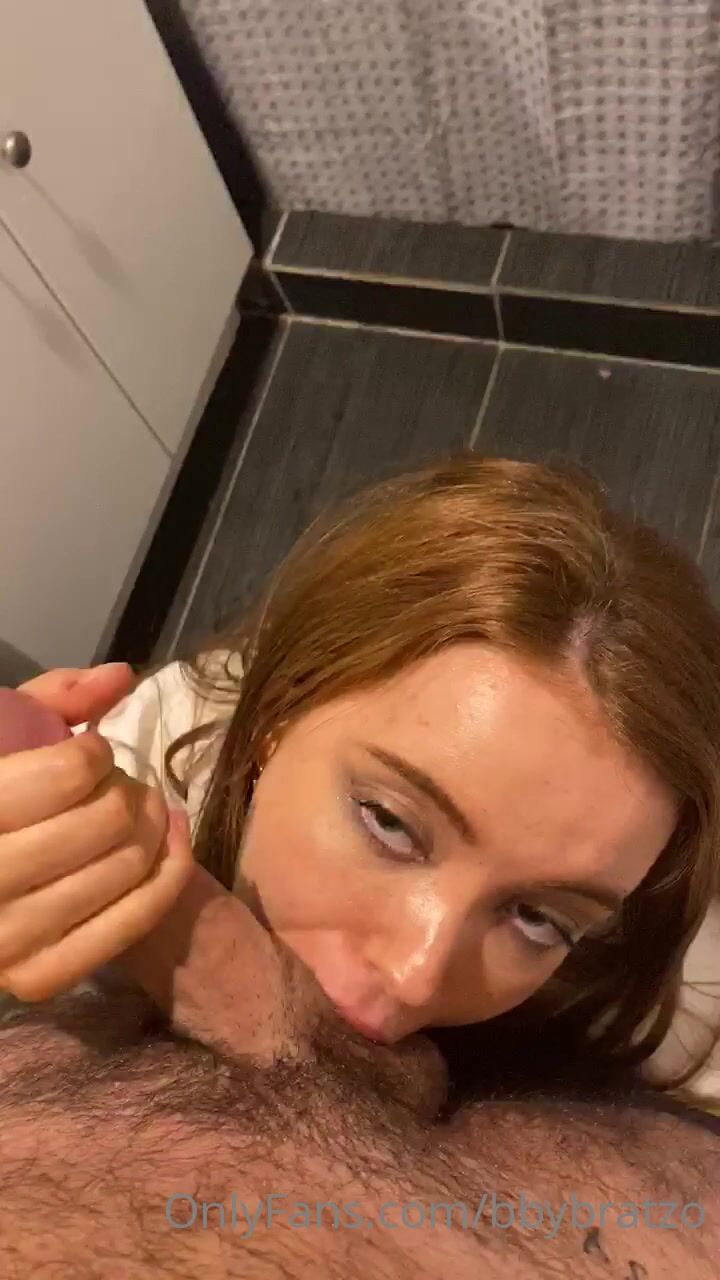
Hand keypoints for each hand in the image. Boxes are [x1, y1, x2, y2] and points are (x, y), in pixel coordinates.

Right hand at [0, 664, 193, 1000]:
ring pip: (126, 868)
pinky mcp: (37, 980)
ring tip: (140, 809)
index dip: (93, 754)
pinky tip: (170, 840)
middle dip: (128, 789)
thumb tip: (122, 676)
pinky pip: (133, 922)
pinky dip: (169, 874)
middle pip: (107, 820)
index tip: (88, 752)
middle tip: (121, 783)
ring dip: (152, 826)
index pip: (66, 776)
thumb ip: (51, 700)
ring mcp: (5, 945)